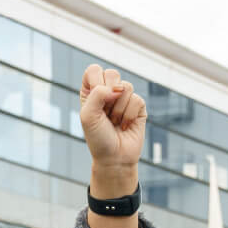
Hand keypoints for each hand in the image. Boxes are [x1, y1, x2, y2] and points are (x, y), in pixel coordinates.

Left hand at [80, 64, 145, 191]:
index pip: (94, 70)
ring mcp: (124, 98)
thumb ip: (97, 94)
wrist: (115, 158)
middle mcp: (108, 91)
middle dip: (109, 96)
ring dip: (119, 110)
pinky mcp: (138, 106)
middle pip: (112, 74)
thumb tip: (118, 88)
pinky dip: (129, 115)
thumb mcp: (88, 115)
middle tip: (106, 114)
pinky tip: (126, 126)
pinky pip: (137, 100)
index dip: (96, 83)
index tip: (95, 103)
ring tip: (115, 122)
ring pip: (126, 87)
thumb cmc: (98, 138)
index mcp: (92, 90)